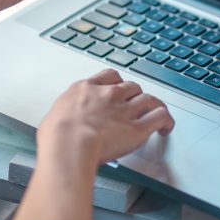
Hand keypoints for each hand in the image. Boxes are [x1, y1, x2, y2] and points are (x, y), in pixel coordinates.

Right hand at [38, 69, 174, 163]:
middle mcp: (109, 95)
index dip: (117, 83)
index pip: (109, 76)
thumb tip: (60, 127)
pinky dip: (166, 121)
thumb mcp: (54, 117)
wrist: (68, 143)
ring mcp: (125, 110)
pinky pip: (160, 117)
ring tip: (155, 114)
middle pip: (131, 87)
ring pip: (149, 99)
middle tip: (135, 106)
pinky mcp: (138, 128)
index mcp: (87, 89)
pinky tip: (166, 128)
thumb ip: (65, 117)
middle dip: (135, 96)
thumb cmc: (56, 135)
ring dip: (153, 106)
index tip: (118, 89)